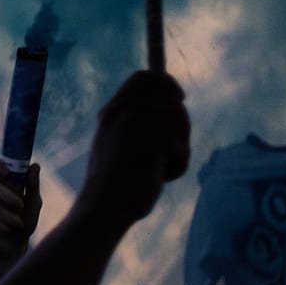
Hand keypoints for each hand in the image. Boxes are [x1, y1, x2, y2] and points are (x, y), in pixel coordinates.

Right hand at [0, 157, 41, 264]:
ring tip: (18, 224)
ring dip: (4, 214)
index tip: (7, 173)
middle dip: (6, 195)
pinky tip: (7, 229)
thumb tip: (35, 165)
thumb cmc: (26, 221)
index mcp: (3, 181)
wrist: (16, 245)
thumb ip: (33, 186)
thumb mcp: (34, 204)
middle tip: (20, 206)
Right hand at [78, 71, 189, 223]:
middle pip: (171, 98)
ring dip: (178, 147)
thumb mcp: (115, 139)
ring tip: (158, 167)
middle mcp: (123, 112)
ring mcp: (137, 126)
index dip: (166, 83)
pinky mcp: (153, 144)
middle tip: (171, 145)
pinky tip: (159, 177)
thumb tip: (170, 101)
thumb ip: (135, 118)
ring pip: (181, 122)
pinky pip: (182, 148)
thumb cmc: (113, 179)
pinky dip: (178, 166)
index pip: (145, 78)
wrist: (102, 206)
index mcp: (112, 109)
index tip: (178, 98)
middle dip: (180, 121)